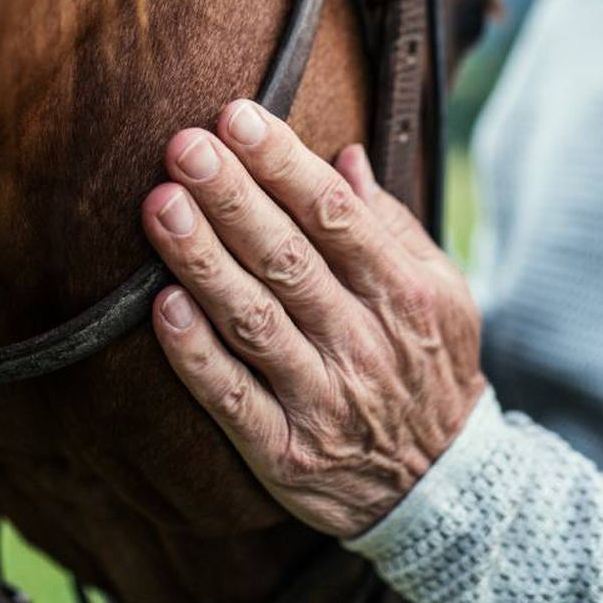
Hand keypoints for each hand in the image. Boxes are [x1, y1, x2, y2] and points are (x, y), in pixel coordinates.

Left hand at [141, 100, 485, 538]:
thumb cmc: (430, 366)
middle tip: (185, 146)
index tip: (237, 116)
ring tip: (159, 205)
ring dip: (202, 261)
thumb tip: (344, 156)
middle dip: (233, 197)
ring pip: (253, 321)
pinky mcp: (285, 452)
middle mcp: (364, 344)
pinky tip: (161, 305)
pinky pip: (232, 399)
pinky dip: (196, 353)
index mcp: (403, 293)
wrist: (442, 486)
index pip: (336, 215)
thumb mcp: (439, 290)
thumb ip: (390, 225)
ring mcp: (323, 400)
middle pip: (288, 259)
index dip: (283, 162)